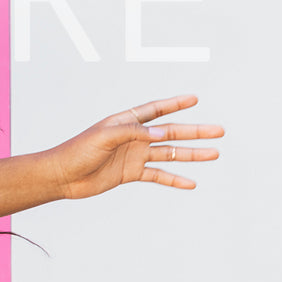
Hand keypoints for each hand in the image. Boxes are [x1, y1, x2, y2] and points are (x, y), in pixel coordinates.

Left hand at [46, 94, 223, 200]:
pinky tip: (191, 183)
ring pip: (169, 153)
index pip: (155, 109)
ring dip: (191, 154)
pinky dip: (174, 179)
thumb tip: (163, 133)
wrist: (62, 176)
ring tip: (215, 154)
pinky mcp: (131, 173)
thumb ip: (134, 133)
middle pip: (170, 132)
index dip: (175, 104)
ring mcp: (134, 155)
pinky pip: (158, 176)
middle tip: (219, 131)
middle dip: (195, 132)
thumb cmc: (77, 151)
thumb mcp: (105, 137)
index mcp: (125, 121)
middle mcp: (134, 137)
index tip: (195, 99)